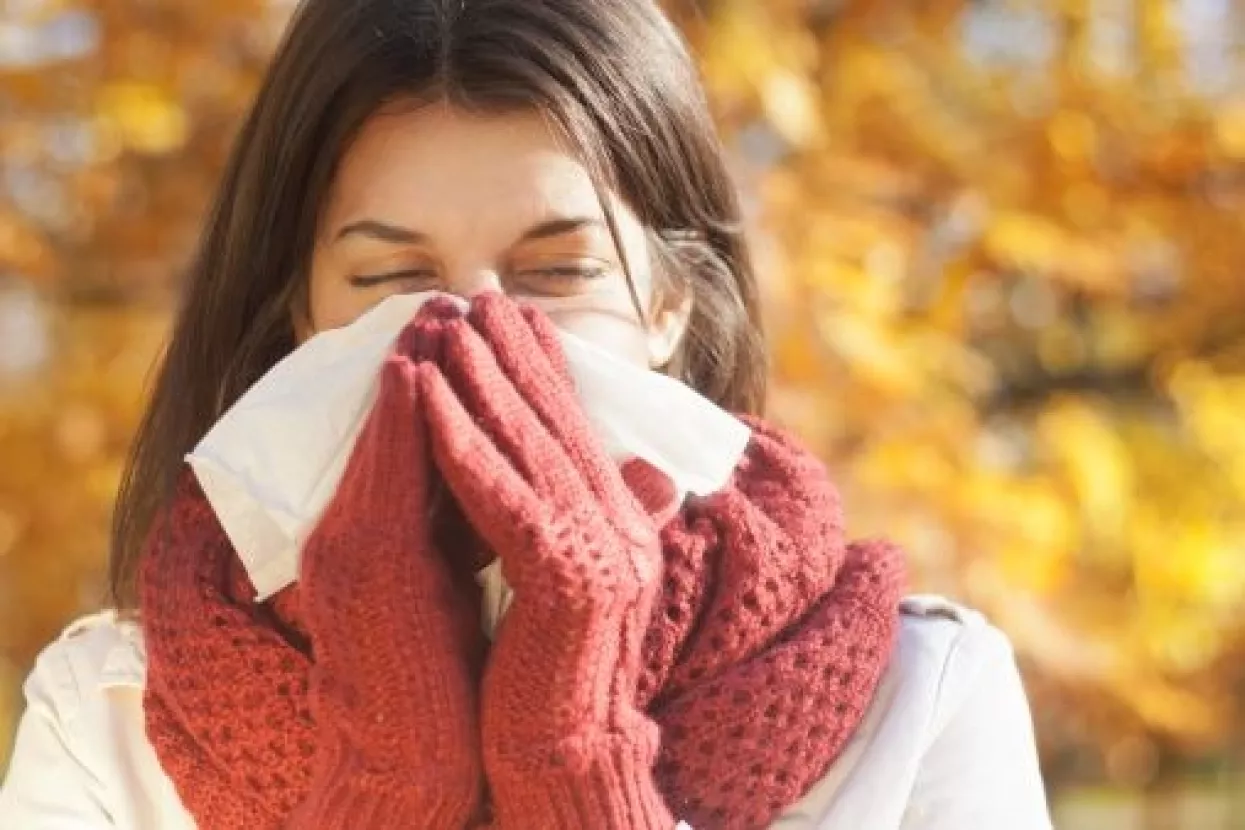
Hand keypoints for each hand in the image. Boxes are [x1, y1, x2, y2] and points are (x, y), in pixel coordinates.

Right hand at [290, 304, 485, 827]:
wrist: (414, 756)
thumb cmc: (446, 672)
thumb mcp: (467, 579)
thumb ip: (484, 521)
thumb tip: (526, 474)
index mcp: (386, 533)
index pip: (416, 443)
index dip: (445, 384)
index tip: (476, 329)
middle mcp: (356, 528)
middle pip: (394, 427)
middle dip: (426, 359)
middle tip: (456, 295)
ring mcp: (351, 543)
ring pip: (381, 437)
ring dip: (410, 370)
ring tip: (436, 309)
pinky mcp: (359, 563)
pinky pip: (377, 475)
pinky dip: (394, 421)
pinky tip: (413, 371)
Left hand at [417, 292, 675, 829]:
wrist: (565, 758)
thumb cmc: (554, 676)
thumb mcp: (577, 584)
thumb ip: (594, 520)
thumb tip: (640, 470)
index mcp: (622, 523)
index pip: (578, 428)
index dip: (544, 367)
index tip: (509, 314)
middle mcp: (621, 527)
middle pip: (558, 422)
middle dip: (514, 354)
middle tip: (476, 295)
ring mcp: (600, 552)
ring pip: (531, 446)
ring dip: (484, 380)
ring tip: (444, 324)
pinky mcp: (566, 580)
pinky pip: (503, 498)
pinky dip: (464, 444)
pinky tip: (429, 398)